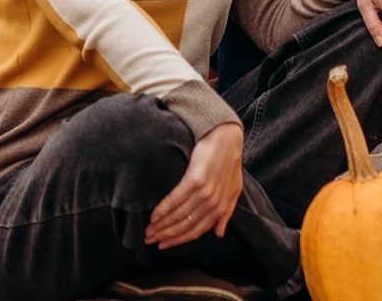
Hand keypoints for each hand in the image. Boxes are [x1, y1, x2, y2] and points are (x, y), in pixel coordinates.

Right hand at [145, 121, 244, 248]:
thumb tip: (218, 234)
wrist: (226, 136)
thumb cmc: (229, 162)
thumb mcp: (234, 189)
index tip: (163, 245)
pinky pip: (176, 199)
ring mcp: (204, 192)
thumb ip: (226, 212)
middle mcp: (213, 203)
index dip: (178, 241)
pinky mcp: (195, 180)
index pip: (195, 231)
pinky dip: (163, 210)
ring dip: (161, 226)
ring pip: (179, 215)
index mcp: (221, 208)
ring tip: (147, 231)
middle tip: (149, 240)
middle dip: (165, 236)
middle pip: (184, 226)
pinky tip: (154, 216)